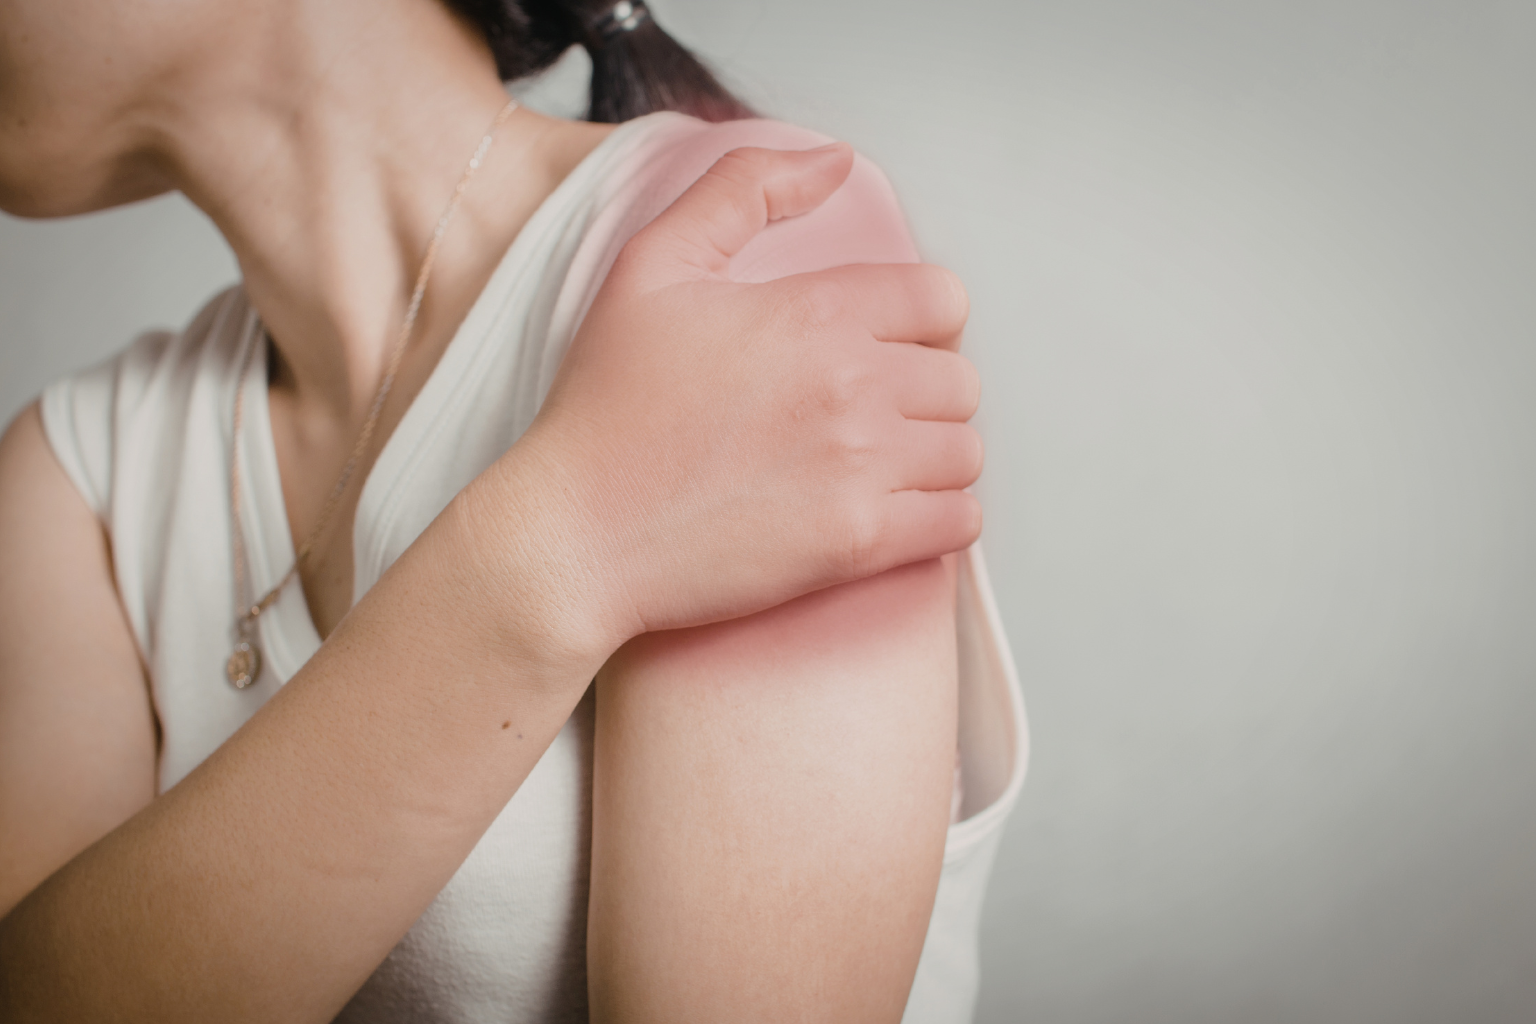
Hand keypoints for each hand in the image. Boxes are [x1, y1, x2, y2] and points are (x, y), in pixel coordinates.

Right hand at [487, 143, 981, 643]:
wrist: (576, 534)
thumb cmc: (605, 406)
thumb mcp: (651, 264)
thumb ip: (743, 190)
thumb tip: (835, 162)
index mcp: (815, 311)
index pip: (941, 300)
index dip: (917, 321)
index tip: (881, 347)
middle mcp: (853, 384)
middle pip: (959, 379)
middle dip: (923, 393)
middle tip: (869, 413)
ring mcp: (862, 466)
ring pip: (964, 451)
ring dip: (932, 457)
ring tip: (880, 467)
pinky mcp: (860, 542)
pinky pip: (959, 522)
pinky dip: (939, 518)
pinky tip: (892, 514)